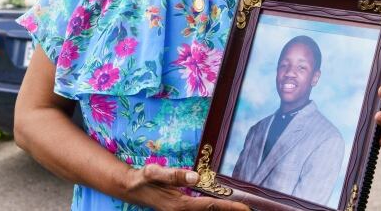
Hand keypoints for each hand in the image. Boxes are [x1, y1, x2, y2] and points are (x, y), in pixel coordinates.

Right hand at [123, 165, 248, 210]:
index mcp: (179, 204)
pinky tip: (220, 206)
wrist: (130, 188)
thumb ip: (173, 174)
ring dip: (222, 210)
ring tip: (240, 208)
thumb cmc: (142, 179)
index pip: (209, 207)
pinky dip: (213, 209)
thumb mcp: (154, 172)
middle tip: (250, 209)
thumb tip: (196, 176)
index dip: (229, 207)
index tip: (245, 207)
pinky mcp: (180, 210)